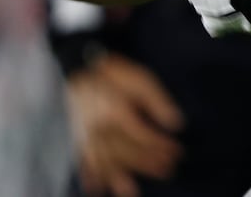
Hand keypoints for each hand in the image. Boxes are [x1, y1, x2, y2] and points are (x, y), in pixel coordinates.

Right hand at [66, 53, 184, 196]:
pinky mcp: (73, 138)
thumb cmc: (109, 73)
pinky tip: (96, 188)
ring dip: (119, 178)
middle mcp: (101, 128)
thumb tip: (176, 124)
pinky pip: (81, 161)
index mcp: (117, 111)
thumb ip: (157, 100)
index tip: (178, 153)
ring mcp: (85, 135)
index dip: (162, 146)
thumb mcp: (138, 77)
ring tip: (131, 192)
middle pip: (127, 152)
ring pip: (105, 161)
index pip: (144, 136)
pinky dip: (89, 176)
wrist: (72, 66)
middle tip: (168, 171)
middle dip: (148, 163)